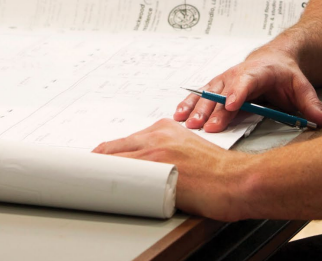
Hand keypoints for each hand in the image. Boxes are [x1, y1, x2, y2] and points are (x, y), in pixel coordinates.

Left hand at [93, 118, 248, 220]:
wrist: (237, 180)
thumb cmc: (220, 173)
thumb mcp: (191, 150)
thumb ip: (169, 152)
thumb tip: (149, 170)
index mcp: (166, 128)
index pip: (126, 141)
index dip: (108, 155)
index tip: (99, 165)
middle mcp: (157, 135)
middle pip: (113, 147)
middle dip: (96, 162)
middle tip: (84, 177)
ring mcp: (155, 151)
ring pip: (113, 159)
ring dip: (97, 172)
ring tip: (87, 187)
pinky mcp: (155, 169)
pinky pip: (121, 174)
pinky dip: (106, 182)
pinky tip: (99, 191)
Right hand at [174, 46, 321, 132]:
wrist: (274, 58)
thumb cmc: (285, 74)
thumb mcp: (302, 86)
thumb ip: (311, 105)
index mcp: (259, 72)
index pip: (247, 81)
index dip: (238, 93)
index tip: (231, 106)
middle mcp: (238, 74)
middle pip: (223, 91)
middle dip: (213, 109)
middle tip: (205, 126)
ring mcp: (225, 80)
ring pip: (208, 93)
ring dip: (197, 108)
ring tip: (187, 123)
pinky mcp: (217, 87)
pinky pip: (200, 95)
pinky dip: (189, 104)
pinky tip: (179, 116)